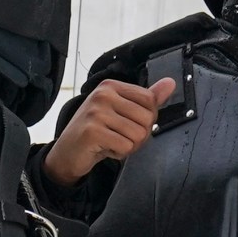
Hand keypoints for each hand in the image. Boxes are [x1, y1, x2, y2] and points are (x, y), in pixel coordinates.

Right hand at [43, 77, 177, 187]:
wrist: (66, 154)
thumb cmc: (96, 132)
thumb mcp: (121, 111)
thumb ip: (147, 98)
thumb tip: (171, 83)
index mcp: (111, 86)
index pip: (150, 100)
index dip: (145, 119)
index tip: (127, 123)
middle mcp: (102, 95)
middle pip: (147, 119)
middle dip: (138, 135)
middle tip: (118, 137)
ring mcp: (96, 112)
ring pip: (138, 134)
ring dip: (128, 146)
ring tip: (111, 143)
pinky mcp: (92, 131)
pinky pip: (125, 146)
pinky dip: (119, 153)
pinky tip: (104, 149)